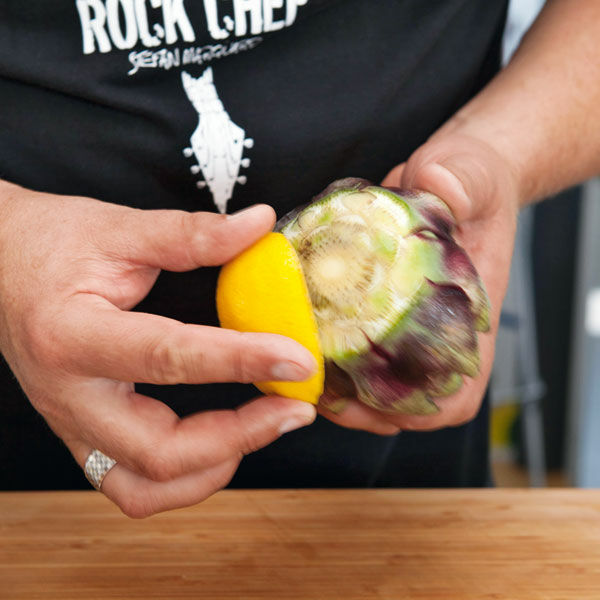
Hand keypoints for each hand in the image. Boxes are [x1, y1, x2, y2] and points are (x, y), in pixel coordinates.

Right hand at [0, 181, 315, 516]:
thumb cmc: (49, 244)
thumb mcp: (118, 228)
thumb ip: (192, 232)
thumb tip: (258, 223)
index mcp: (72, 335)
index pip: (169, 358)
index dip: (242, 359)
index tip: (296, 358)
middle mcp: (68, 395)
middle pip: (158, 453)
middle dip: (240, 437)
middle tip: (293, 407)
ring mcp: (72, 424)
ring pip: (145, 488)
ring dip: (213, 468)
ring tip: (262, 426)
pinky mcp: (82, 433)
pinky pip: (133, 485)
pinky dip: (183, 478)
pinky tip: (218, 443)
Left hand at [318, 132, 519, 434]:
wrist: (456, 174)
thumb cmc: (472, 179)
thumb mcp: (470, 173)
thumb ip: (460, 181)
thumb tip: (439, 186)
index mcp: (468, 318)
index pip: (456, 393)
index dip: (417, 411)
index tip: (373, 402)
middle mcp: (436, 331)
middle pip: (407, 403)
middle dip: (363, 410)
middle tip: (316, 392)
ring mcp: (405, 323)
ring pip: (376, 382)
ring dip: (341, 390)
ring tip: (300, 374)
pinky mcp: (377, 307)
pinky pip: (354, 344)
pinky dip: (330, 352)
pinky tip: (301, 338)